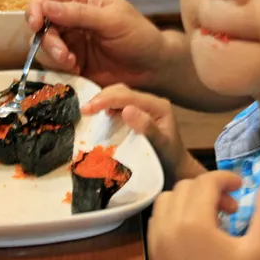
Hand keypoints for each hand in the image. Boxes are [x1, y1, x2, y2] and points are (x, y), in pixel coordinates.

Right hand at [25, 0, 165, 88]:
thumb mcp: (112, 21)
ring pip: (44, 46)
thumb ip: (79, 14)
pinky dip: (60, 68)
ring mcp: (71, 41)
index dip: (36, 10)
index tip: (36, 25)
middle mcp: (71, 18)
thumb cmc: (139, 37)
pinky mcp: (72, 62)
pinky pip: (53, 64)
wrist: (153, 68)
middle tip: (64, 55)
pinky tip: (77, 71)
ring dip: (54, 56)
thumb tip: (45, 6)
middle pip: (40, 24)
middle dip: (48, 40)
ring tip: (73, 64)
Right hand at [82, 83, 200, 179]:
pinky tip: (99, 115)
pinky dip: (107, 106)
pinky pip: (120, 104)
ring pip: (120, 95)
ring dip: (103, 100)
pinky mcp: (138, 113)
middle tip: (84, 110)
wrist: (175, 168)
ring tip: (88, 111)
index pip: (128, 96)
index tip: (87, 109)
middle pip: (123, 91)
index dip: (106, 100)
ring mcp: (145, 106)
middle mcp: (152, 102)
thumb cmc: (168, 159)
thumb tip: (126, 110)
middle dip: (102, 97)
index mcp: (158, 106)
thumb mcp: (160, 145)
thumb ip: (146, 127)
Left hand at [148, 172, 259, 259]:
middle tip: (231, 210)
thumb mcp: (258, 250)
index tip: (242, 188)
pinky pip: (159, 217)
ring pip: (169, 198)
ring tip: (211, 219)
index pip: (207, 181)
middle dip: (211, 190)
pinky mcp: (151, 249)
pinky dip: (175, 213)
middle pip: (187, 186)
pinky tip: (194, 231)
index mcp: (194, 221)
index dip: (227, 178)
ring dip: (190, 199)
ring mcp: (157, 237)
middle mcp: (169, 223)